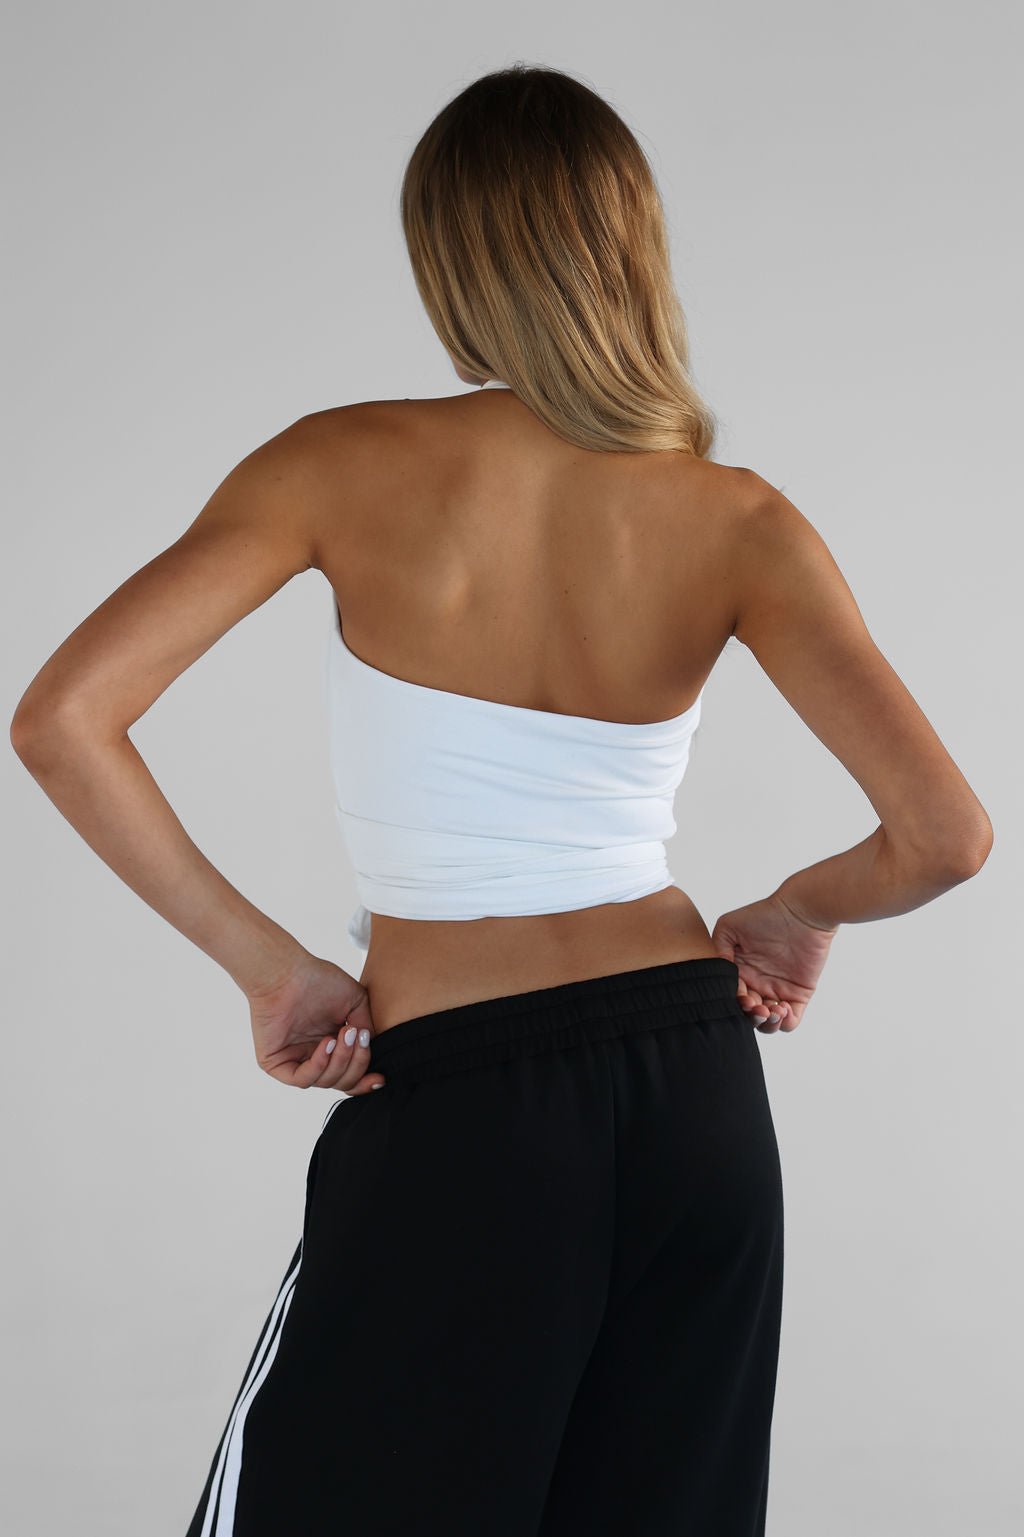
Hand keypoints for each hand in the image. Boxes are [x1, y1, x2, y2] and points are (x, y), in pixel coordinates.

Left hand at [245, 951, 385, 1092]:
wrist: (288, 971)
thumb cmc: (319, 980)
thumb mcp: (356, 1002)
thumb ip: (367, 1027)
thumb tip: (371, 1048)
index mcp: (334, 1047)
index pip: (351, 1076)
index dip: (366, 1081)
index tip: (380, 1076)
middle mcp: (316, 1057)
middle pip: (343, 1082)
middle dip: (357, 1064)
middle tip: (357, 1037)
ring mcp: (296, 1061)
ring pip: (326, 1082)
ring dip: (341, 1060)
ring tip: (342, 1035)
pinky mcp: (277, 1064)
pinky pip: (302, 1078)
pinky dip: (319, 1065)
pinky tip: (327, 1043)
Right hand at [711, 891, 837, 1032]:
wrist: (801, 912)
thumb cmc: (766, 915)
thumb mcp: (729, 927)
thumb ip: (717, 951)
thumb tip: (719, 976)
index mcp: (739, 972)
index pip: (731, 998)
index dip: (734, 1003)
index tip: (742, 997)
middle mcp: (756, 984)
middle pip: (748, 1015)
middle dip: (750, 1016)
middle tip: (757, 1007)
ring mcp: (777, 991)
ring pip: (767, 1023)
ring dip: (766, 1023)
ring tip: (772, 1010)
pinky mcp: (799, 994)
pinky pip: (791, 1021)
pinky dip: (786, 1022)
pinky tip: (784, 1008)